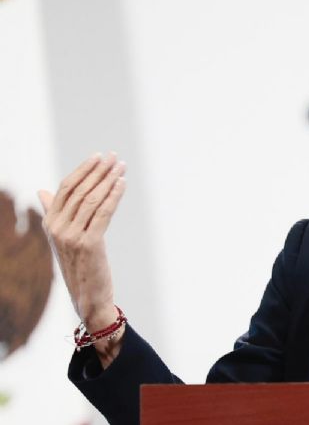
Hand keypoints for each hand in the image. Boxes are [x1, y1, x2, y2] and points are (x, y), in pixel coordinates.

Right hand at [38, 153, 125, 333]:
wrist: (88, 295)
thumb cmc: (79, 263)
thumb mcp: (62, 237)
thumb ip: (53, 213)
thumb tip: (42, 191)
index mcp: (50, 223)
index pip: (65, 188)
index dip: (83, 170)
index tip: (99, 157)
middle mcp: (57, 228)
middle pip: (79, 190)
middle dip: (99, 171)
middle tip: (114, 157)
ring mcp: (71, 236)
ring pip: (92, 199)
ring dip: (109, 180)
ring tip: (122, 167)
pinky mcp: (89, 244)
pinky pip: (103, 213)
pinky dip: (114, 195)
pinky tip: (122, 184)